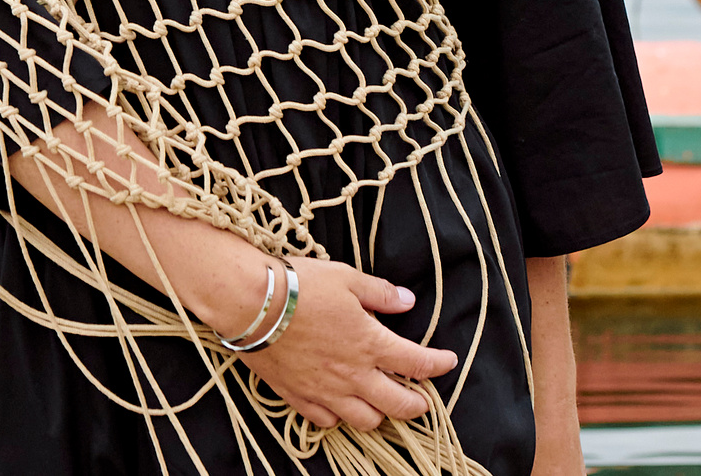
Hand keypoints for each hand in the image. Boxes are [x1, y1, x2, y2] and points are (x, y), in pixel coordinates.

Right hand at [228, 259, 454, 431]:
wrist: (252, 304)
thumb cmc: (301, 286)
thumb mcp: (346, 278)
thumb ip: (380, 293)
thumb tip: (407, 301)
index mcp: (370, 343)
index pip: (417, 363)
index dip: (438, 364)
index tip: (448, 361)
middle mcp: (354, 375)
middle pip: (398, 404)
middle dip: (417, 405)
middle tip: (422, 399)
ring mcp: (326, 391)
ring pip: (366, 420)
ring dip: (380, 414)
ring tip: (382, 404)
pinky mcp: (298, 397)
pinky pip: (327, 421)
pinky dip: (339, 417)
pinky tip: (340, 406)